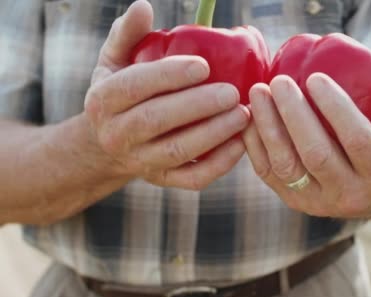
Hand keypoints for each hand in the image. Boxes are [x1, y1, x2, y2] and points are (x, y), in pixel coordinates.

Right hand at [83, 0, 248, 189]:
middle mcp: (117, 134)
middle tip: (233, 92)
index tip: (203, 65)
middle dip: (197, 106)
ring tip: (243, 115)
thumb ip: (128, 35)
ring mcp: (140, 162)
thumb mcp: (114, 62)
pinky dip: (219, 164)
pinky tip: (241, 143)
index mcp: (103, 100)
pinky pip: (192, 178)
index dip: (169, 75)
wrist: (108, 145)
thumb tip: (144, 6)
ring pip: (177, 151)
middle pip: (156, 120)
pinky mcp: (163, 180)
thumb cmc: (121, 93)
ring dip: (214, 134)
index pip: (135, 86)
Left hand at [243, 55, 370, 217]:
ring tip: (258, 93)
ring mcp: (318, 203)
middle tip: (279, 81)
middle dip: (294, 116)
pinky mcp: (294, 202)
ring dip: (268, 127)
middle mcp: (349, 196)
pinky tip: (249, 115)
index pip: (357, 141)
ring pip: (287, 166)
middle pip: (316, 155)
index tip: (316, 77)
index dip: (336, 109)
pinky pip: (268, 173)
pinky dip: (255, 143)